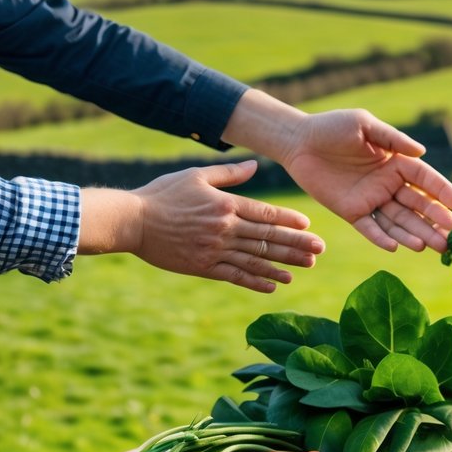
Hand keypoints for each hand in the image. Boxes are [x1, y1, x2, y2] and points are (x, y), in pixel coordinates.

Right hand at [80, 160, 323, 292]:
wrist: (132, 221)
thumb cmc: (163, 193)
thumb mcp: (197, 176)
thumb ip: (229, 174)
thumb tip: (255, 166)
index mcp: (226, 204)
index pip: (266, 214)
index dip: (290, 222)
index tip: (309, 227)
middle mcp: (226, 228)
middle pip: (268, 239)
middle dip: (296, 245)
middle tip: (319, 251)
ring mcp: (215, 250)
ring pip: (257, 259)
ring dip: (282, 265)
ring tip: (304, 269)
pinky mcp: (203, 267)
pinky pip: (236, 276)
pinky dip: (256, 281)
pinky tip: (275, 285)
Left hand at [222, 92, 451, 252]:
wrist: (298, 141)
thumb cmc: (332, 127)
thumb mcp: (364, 125)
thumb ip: (392, 139)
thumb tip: (421, 151)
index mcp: (396, 162)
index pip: (426, 180)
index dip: (443, 192)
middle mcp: (388, 184)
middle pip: (418, 205)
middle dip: (436, 220)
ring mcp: (371, 200)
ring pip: (399, 221)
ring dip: (416, 234)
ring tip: (433, 247)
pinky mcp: (351, 212)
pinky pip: (370, 228)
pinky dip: (382, 238)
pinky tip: (397, 247)